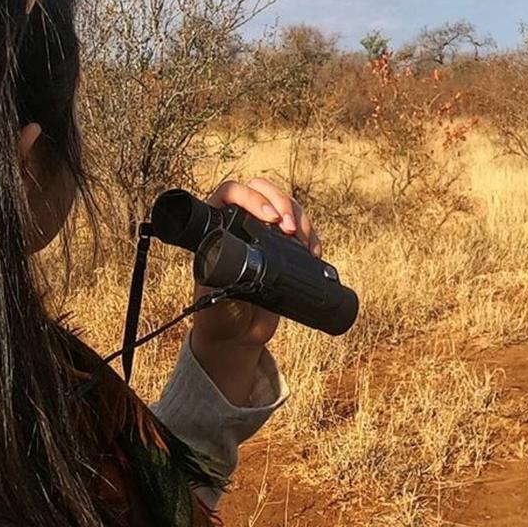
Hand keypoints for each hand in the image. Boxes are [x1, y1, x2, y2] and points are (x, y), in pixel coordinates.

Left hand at [189, 178, 320, 404]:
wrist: (239, 337)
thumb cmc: (218, 318)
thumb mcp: (214, 301)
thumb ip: (218, 283)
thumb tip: (228, 263)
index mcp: (215, 229)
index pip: (230, 193)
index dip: (251, 197)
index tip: (269, 218)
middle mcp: (239, 223)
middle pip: (262, 189)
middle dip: (282, 203)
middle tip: (290, 229)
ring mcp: (262, 232)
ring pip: (285, 204)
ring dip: (300, 217)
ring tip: (304, 242)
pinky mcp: (282, 247)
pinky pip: (300, 227)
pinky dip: (311, 235)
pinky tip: (313, 251)